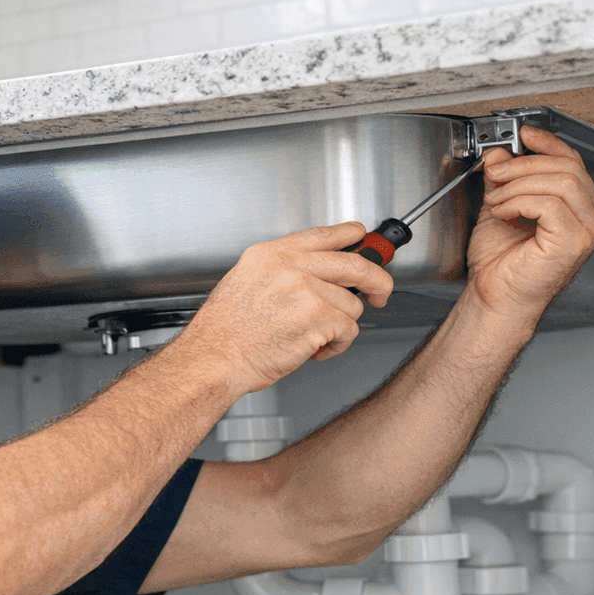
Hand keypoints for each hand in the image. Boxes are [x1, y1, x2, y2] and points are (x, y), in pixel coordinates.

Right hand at [166, 222, 393, 395]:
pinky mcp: (318, 316)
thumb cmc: (225, 333)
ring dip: (339, 326)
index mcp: (269, 255)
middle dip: (377, 280)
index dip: (350, 235)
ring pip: (351, 305)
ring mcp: (305, 289)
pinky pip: (348, 330)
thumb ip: (281, 271)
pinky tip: (314, 349)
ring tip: (314, 337)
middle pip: (354, 263)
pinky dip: (337, 346)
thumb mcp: (245, 283)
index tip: (363, 237)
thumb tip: (317, 275)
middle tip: (380, 292)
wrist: (213, 359)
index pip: (322, 235)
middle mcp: (289, 266)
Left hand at [466, 125, 593, 319]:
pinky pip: (549, 202)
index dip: (547, 143)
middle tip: (495, 174)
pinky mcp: (575, 240)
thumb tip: (501, 152)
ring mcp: (589, 230)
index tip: (523, 134)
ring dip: (519, 184)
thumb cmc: (503, 264)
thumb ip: (506, 178)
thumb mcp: (502, 205)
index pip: (572, 161)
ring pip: (560, 181)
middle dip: (524, 164)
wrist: (496, 297)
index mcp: (583, 207)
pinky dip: (520, 201)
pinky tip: (504, 213)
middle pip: (567, 166)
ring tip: (497, 199)